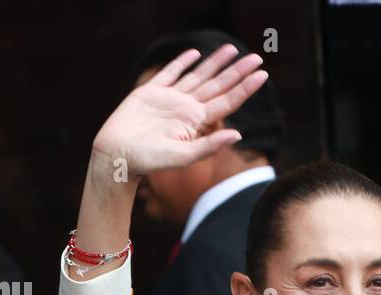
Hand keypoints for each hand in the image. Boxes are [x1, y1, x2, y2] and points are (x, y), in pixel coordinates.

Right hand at [90, 45, 267, 177]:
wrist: (117, 154)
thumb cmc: (149, 160)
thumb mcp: (182, 156)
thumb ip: (209, 146)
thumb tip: (239, 135)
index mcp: (197, 122)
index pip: (227, 101)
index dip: (245, 88)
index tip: (263, 75)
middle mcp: (187, 109)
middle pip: (218, 86)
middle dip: (237, 71)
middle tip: (256, 57)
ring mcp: (170, 99)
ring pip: (198, 76)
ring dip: (215, 63)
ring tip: (232, 49)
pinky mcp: (150, 92)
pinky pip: (170, 73)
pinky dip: (181, 62)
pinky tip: (194, 54)